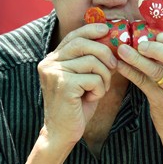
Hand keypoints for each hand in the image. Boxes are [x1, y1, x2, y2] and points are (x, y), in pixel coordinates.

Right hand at [37, 23, 116, 151]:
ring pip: (92, 62)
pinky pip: (94, 78)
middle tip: (113, 67)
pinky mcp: (64, 84)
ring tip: (98, 90)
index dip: (90, 30)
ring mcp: (55, 73)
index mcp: (52, 60)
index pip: (73, 37)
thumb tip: (107, 40)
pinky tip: (91, 98)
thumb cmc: (75, 107)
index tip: (105, 29)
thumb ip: (88, 60)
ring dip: (104, 77)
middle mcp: (50, 63)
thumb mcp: (81, 79)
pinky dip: (99, 89)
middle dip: (104, 53)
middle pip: (83, 44)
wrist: (61, 133)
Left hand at [115, 33, 162, 139]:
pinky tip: (120, 65)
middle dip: (158, 49)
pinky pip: (143, 84)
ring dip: (138, 59)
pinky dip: (130, 72)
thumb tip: (153, 33)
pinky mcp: (161, 103)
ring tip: (123, 50)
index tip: (159, 36)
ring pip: (157, 72)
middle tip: (141, 44)